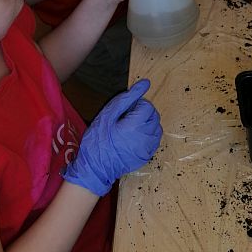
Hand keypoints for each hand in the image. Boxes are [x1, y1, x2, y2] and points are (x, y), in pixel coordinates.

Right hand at [63, 79, 161, 195]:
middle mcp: (146, 137)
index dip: (136, 106)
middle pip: (154, 116)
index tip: (124, 113)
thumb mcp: (108, 114)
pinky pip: (154, 140)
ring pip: (156, 128)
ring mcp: (148, 149)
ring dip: (146, 124)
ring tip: (130, 128)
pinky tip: (133, 138)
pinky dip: (147, 136)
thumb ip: (128, 98)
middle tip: (125, 120)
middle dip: (143, 114)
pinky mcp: (147, 157)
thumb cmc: (98, 140)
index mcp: (136, 126)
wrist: (95, 168)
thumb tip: (145, 83)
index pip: (148, 106)